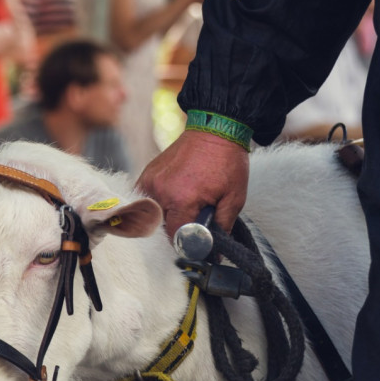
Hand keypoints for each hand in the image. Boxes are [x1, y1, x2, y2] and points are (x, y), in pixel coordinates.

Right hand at [135, 130, 249, 236]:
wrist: (215, 129)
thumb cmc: (226, 162)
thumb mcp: (234, 198)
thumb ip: (222, 226)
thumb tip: (215, 251)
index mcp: (183, 199)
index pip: (175, 236)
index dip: (186, 244)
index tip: (196, 246)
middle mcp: (161, 191)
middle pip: (161, 227)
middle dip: (175, 231)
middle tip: (192, 227)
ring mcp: (151, 182)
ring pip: (151, 214)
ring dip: (164, 218)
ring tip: (182, 211)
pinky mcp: (147, 174)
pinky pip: (145, 199)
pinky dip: (156, 205)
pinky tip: (170, 201)